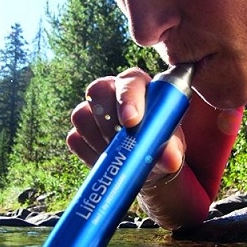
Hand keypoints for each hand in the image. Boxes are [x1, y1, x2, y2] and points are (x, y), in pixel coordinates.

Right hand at [66, 67, 185, 183]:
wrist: (145, 165)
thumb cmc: (161, 146)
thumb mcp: (171, 148)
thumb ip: (171, 149)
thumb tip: (170, 159)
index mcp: (139, 87)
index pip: (129, 81)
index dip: (128, 98)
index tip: (131, 121)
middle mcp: (112, 92)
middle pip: (98, 91)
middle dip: (108, 120)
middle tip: (122, 144)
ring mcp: (91, 111)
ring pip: (82, 116)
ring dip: (100, 140)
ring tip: (120, 156)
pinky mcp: (78, 133)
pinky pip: (75, 139)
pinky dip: (90, 155)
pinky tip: (108, 162)